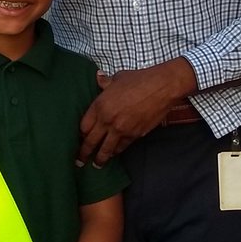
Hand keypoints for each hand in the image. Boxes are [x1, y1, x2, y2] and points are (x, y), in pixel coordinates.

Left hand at [78, 58, 196, 165]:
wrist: (162, 88)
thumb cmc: (140, 79)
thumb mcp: (118, 78)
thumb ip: (105, 82)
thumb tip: (99, 77)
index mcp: (100, 105)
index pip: (83, 126)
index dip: (80, 135)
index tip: (78, 139)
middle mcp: (108, 120)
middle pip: (91, 141)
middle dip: (84, 153)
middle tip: (79, 162)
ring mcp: (121, 129)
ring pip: (106, 149)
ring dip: (100, 158)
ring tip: (96, 165)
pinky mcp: (135, 135)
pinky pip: (122, 147)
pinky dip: (117, 151)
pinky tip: (114, 154)